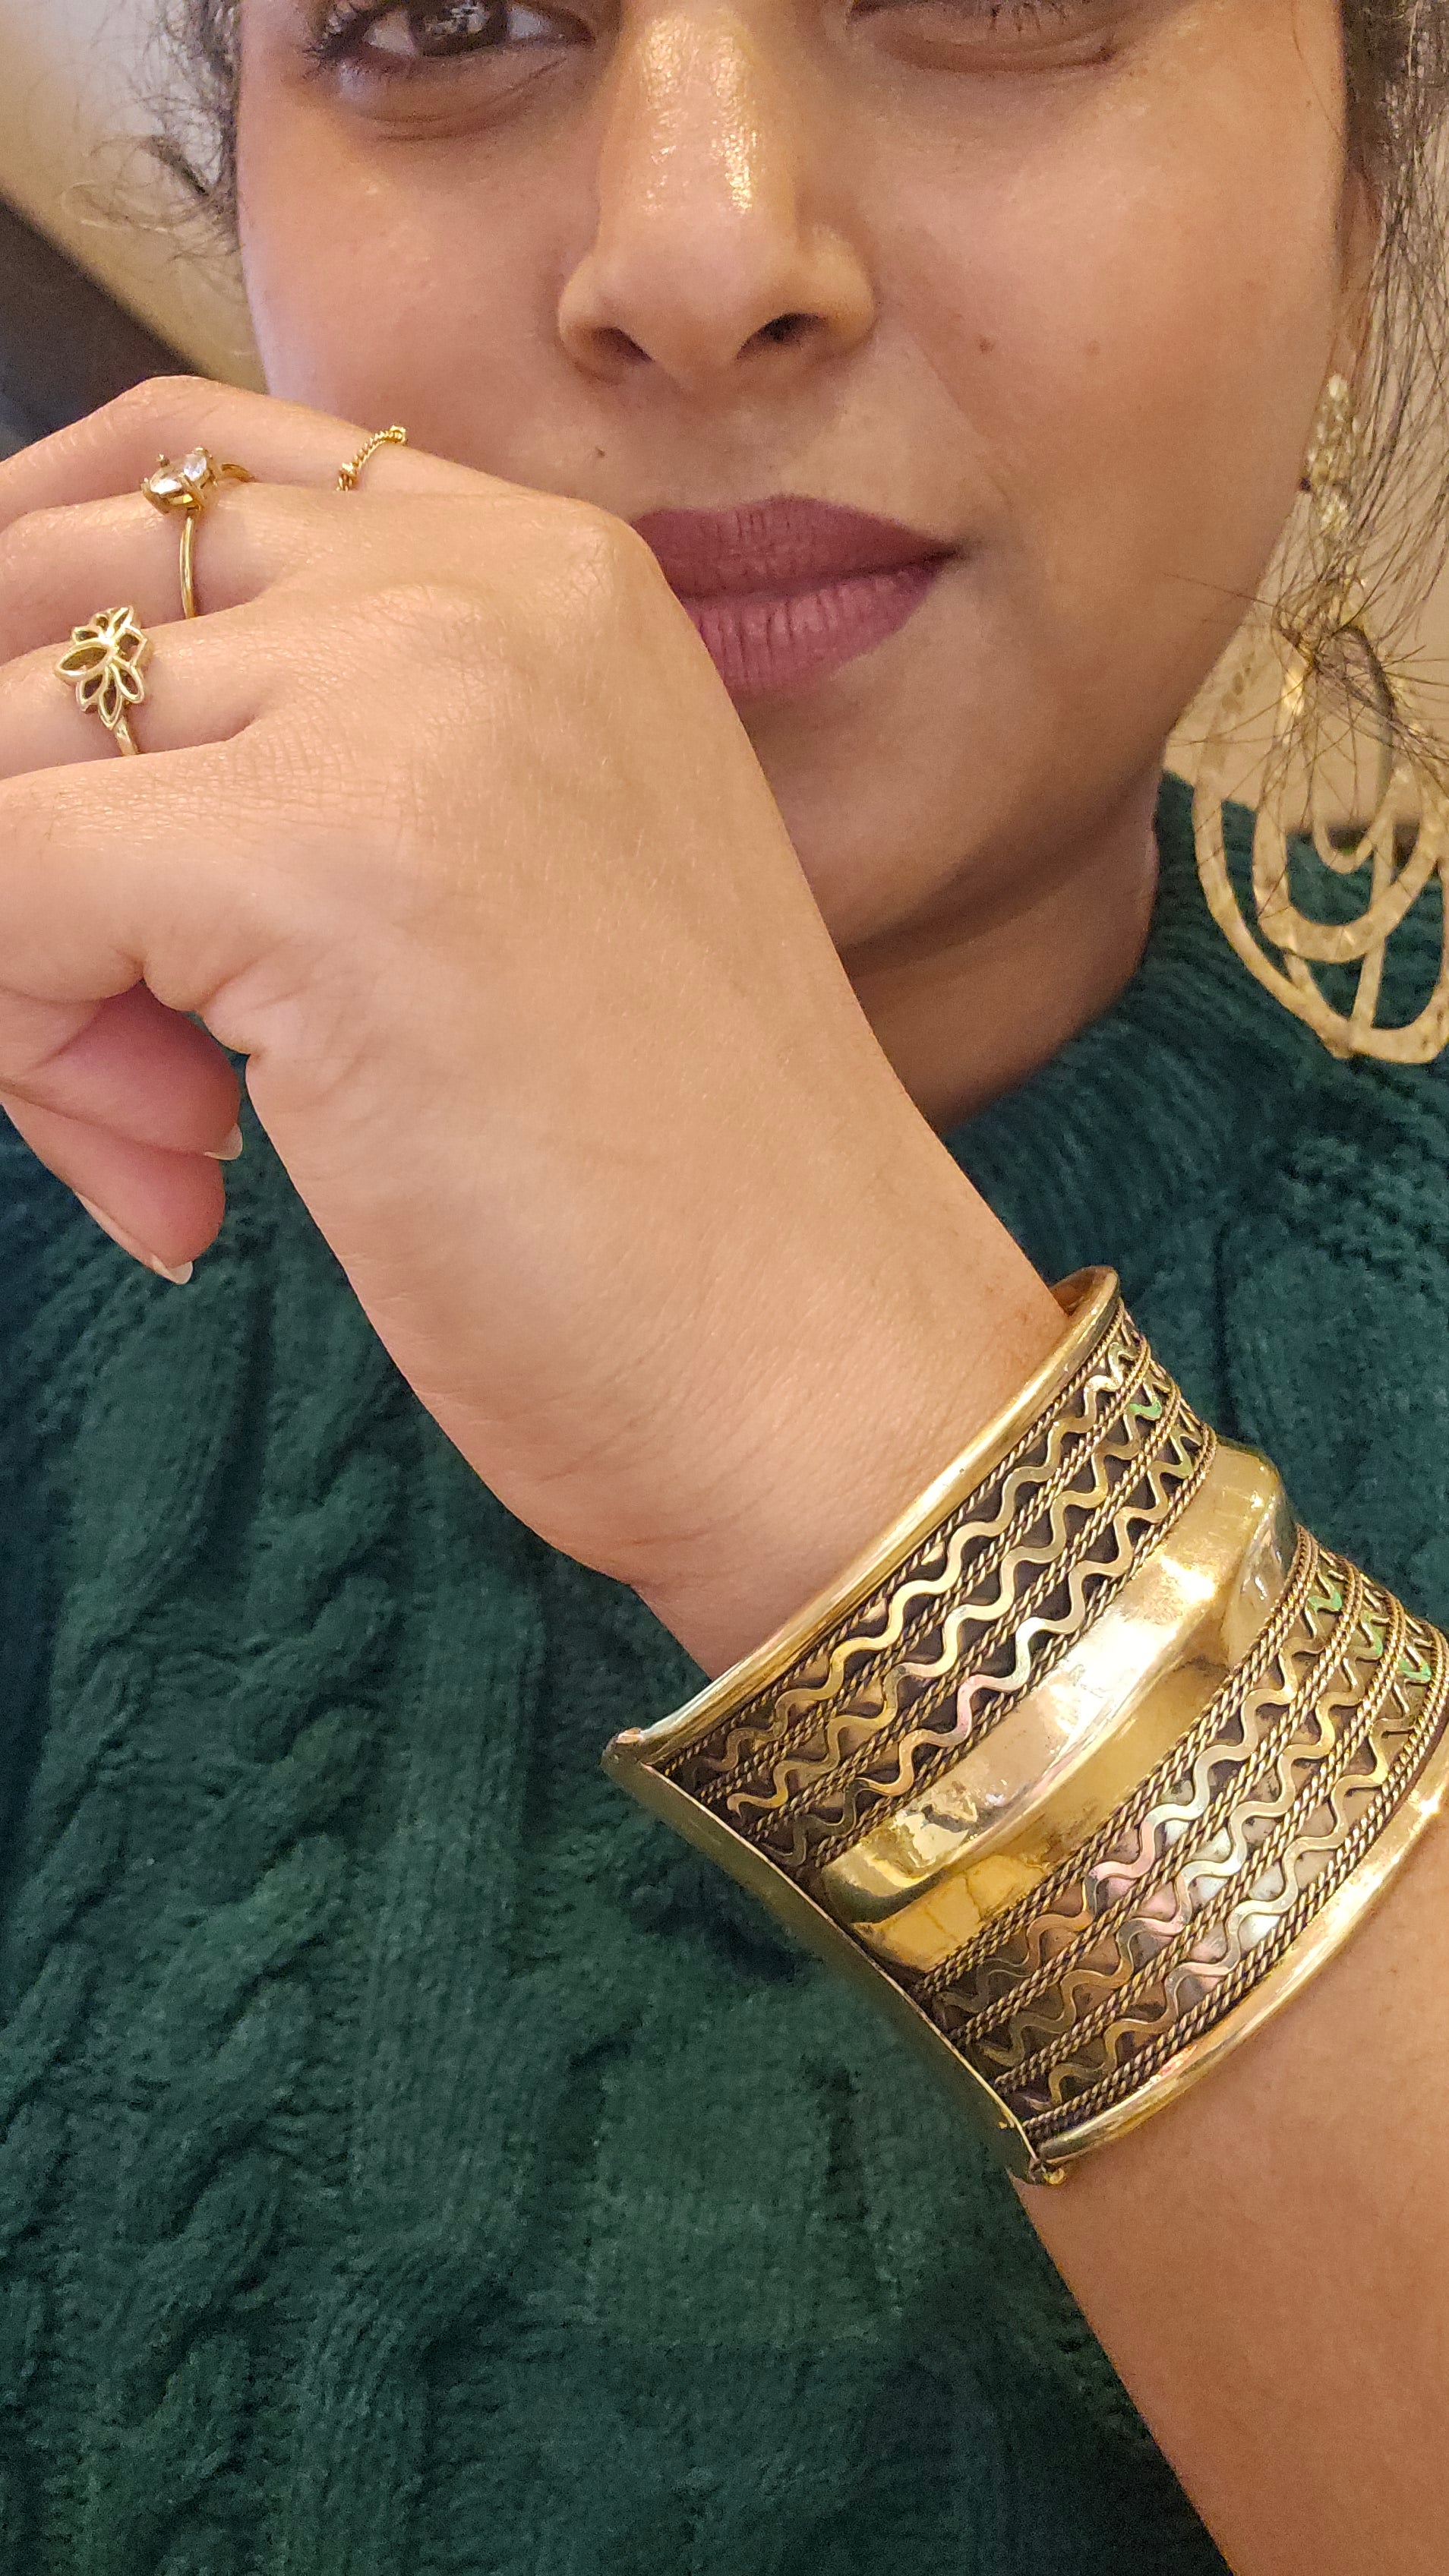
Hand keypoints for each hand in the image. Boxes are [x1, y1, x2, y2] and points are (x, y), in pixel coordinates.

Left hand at [0, 379, 1057, 1665]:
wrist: (829, 1373)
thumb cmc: (671, 1196)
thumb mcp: (503, 894)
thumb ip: (320, 772)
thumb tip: (21, 806)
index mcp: (551, 572)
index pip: (178, 476)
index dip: (44, 643)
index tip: (57, 846)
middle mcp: (486, 585)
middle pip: (56, 591)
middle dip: (11, 815)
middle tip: (92, 1051)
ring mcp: (416, 703)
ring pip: (6, 740)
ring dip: (17, 966)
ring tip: (165, 1144)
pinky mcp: (327, 860)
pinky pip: (1, 880)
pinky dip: (18, 1038)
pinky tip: (173, 1181)